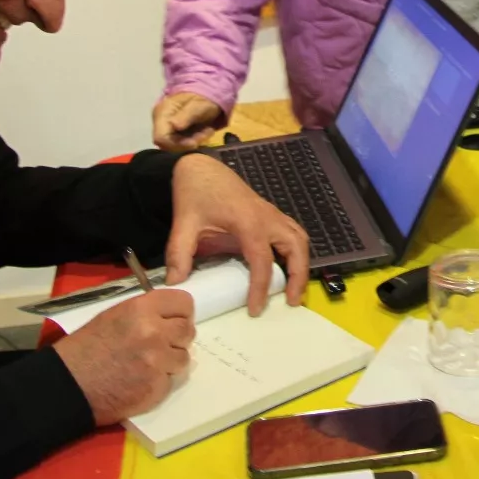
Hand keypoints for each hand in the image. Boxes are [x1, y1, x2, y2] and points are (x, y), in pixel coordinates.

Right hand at [53, 288, 194, 425]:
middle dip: (177, 337)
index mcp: (142, 309)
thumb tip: (169, 316)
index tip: (174, 319)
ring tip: (148, 363)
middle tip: (161, 344)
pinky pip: (171, 379)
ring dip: (171, 361)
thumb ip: (146, 313)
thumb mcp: (115, 316)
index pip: (184, 303)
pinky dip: (160, 380)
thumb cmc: (87, 347)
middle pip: (188, 330)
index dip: (180, 312)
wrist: (69, 385)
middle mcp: (154, 332)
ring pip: (183, 357)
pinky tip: (141, 379)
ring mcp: (157, 361)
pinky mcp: (157, 387)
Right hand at [152, 92, 223, 149]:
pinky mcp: (171, 130)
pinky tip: (202, 132)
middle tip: (205, 134)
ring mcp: (164, 125)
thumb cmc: (203, 98)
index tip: (194, 142)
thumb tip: (174, 126)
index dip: (176, 144)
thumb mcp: (199, 105)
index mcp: (163, 112)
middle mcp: (159, 120)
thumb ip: (187, 115)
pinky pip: (178, 142)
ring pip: (173, 145)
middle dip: (187, 143)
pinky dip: (192, 140)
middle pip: (167, 144)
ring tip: (206, 131)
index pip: (160, 138)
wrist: (206, 91)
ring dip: (192, 142)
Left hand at [166, 153, 310, 315]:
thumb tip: (175, 284)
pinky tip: (287, 266)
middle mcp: (267, 217)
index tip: (256, 309)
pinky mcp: (270, 214)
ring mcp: (271, 214)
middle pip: (296, 247)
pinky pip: (293, 232)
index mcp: (248, 222)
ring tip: (294, 289)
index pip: (263, 260)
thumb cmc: (195, 193)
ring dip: (302, 263)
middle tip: (291, 302)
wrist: (201, 169)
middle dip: (299, 275)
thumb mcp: (184, 224)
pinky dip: (296, 250)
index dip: (261, 287)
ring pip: (300, 238)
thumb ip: (179, 254)